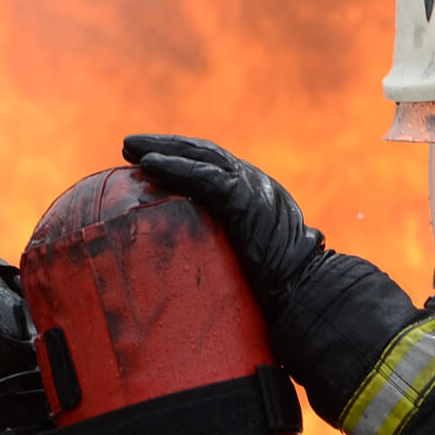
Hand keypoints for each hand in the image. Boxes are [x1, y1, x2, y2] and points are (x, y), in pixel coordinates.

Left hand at [121, 134, 323, 313]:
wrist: (304, 289)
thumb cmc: (279, 286)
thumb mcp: (246, 256)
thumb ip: (225, 245)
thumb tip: (193, 259)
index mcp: (254, 192)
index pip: (213, 165)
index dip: (181, 157)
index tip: (149, 157)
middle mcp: (254, 182)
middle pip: (203, 153)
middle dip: (165, 145)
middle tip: (129, 145)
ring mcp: (251, 187)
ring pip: (201, 157)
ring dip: (162, 149)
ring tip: (129, 148)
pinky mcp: (244, 200)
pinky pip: (203, 178)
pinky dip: (174, 168)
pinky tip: (149, 164)